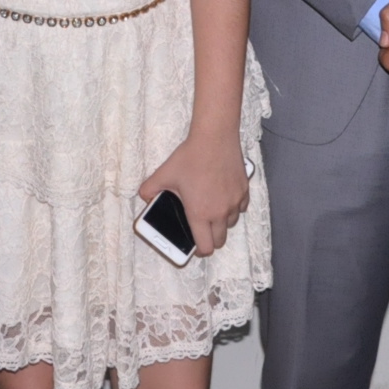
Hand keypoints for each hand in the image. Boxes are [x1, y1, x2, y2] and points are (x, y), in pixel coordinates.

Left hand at [138, 131, 250, 256]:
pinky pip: (240, 208)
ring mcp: (234, 202)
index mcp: (200, 214)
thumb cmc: (190, 157)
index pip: (206, 248)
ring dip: (222, 222)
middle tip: (202, 227)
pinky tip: (223, 196)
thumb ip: (149, 189)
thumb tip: (144, 197)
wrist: (214, 138)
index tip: (195, 244)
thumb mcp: (164, 174)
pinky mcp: (244, 191)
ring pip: (231, 224)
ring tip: (211, 208)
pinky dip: (233, 208)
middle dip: (211, 239)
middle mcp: (220, 212)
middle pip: (220, 241)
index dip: (199, 250)